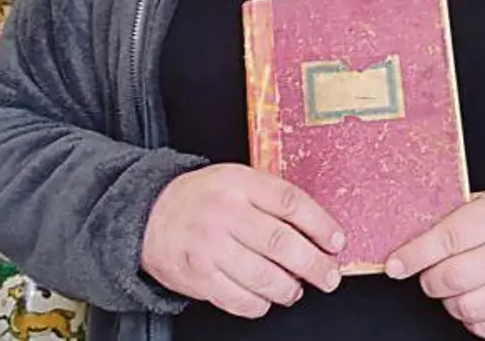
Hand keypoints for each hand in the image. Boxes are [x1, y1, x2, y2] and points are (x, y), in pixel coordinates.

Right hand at [141, 164, 345, 318]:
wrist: (148, 215)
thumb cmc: (200, 199)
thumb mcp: (234, 180)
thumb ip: (270, 198)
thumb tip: (316, 229)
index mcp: (238, 183)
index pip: (290, 202)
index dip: (320, 225)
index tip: (336, 242)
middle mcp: (224, 214)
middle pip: (280, 242)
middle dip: (314, 264)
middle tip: (329, 275)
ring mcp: (210, 247)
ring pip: (263, 276)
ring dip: (289, 288)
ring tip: (296, 289)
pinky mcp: (199, 277)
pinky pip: (239, 299)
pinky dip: (260, 304)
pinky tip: (266, 298)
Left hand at [386, 188, 484, 338]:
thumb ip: (454, 218)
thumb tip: (410, 238)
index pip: (446, 240)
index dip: (414, 255)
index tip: (395, 265)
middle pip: (452, 278)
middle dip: (430, 280)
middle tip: (431, 274)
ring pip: (466, 307)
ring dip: (450, 301)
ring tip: (455, 288)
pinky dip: (472, 319)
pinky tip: (475, 301)